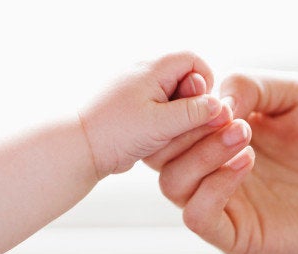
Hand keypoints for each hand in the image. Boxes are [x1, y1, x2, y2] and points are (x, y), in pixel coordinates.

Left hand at [80, 51, 226, 177]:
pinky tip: (155, 142)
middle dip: (192, 104)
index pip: (193, 61)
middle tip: (184, 128)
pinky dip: (164, 125)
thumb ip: (194, 113)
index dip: (205, 84)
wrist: (78, 148)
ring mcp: (136, 90)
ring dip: (178, 118)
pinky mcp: (132, 109)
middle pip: (185, 79)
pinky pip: (159, 110)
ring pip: (173, 98)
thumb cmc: (115, 133)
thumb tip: (220, 106)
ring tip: (166, 137)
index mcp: (152, 68)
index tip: (204, 110)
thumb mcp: (161, 124)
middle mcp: (144, 74)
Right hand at [153, 71, 297, 253]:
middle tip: (230, 116)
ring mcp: (221, 202)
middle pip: (159, 153)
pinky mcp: (235, 235)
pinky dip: (212, 187)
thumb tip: (215, 101)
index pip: (170, 123)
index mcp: (216, 136)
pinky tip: (247, 164)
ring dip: (201, 154)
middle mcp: (210, 169)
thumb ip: (251, 83)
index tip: (209, 91)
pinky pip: (197, 215)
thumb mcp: (295, 93)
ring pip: (172, 183)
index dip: (180, 104)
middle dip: (186, 129)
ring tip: (245, 137)